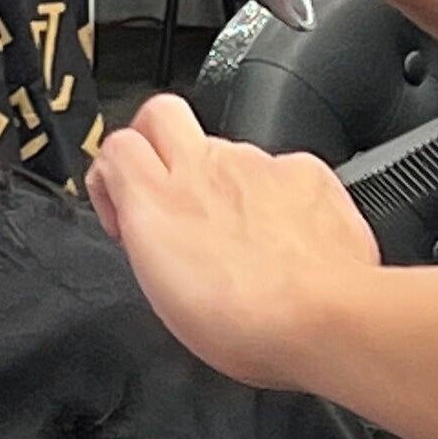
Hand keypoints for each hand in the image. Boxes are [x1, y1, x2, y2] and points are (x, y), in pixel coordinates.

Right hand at [86, 94, 376, 390]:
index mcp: (159, 200)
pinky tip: (285, 239)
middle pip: (161, 115)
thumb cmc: (246, 324)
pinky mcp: (302, 171)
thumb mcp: (163, 296)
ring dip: (223, 184)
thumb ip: (149, 241)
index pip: (117, 145)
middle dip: (155, 140)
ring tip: (241, 240)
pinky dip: (275, 197)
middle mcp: (205, 167)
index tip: (124, 207)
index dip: (113, 172)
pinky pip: (278, 169)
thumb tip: (145, 227)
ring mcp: (256, 164)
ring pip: (226, 150)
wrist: (324, 319)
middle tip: (166, 187)